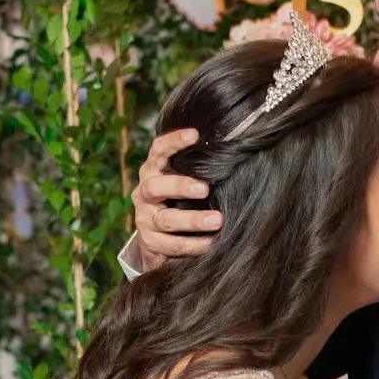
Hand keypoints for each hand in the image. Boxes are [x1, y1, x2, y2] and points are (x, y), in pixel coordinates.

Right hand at [134, 128, 222, 269]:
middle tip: (204, 189)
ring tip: (217, 220)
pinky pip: (171, 245)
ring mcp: (145, 218)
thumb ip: (197, 170)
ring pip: (166, 219)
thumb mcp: (183, 182)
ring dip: (192, 220)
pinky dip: (193, 244)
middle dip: (180, 186)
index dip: (173, 141)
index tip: (195, 134)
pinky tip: (211, 243)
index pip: (158, 151)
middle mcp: (145, 193)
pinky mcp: (150, 242)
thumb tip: (233, 152)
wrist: (159, 240)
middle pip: (156, 186)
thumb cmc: (179, 201)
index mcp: (153, 171)